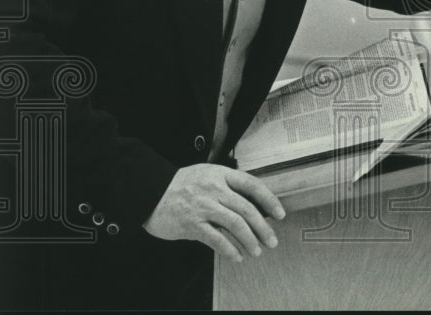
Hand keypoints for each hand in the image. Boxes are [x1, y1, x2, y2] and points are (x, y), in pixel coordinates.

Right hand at [143, 164, 285, 262]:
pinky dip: (229, 249)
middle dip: (263, 228)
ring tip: (256, 251)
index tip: (280, 214)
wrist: (150, 192)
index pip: (253, 185)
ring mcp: (202, 206)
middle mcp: (214, 189)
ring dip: (250, 240)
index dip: (270, 200)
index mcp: (221, 174)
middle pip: (247, 209)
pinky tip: (236, 256)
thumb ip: (228, 186)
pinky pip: (216, 239)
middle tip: (272, 240)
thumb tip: (254, 204)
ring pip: (235, 224)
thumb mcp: (207, 175)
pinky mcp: (191, 224)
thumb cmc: (181, 185)